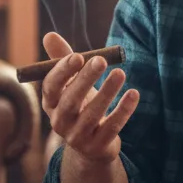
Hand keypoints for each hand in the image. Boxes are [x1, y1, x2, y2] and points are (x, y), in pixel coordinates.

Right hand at [40, 32, 138, 164]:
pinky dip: (122, 111)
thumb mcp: (72, 83)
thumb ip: (63, 60)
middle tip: (101, 60)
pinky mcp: (97, 147)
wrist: (92, 145)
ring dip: (106, 93)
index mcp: (51, 103)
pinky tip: (133, 94)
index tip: (77, 56)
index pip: (50, 87)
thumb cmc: (81, 105)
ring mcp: (77, 137)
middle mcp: (59, 122)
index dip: (62, 72)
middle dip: (84, 80)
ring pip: (91, 115)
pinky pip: (111, 128)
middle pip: (69, 102)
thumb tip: (49, 35)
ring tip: (120, 73)